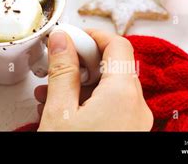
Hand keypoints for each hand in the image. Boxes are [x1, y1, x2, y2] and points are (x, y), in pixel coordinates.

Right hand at [35, 30, 152, 130]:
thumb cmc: (74, 157)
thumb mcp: (59, 112)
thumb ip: (62, 72)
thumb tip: (61, 40)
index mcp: (123, 94)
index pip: (117, 44)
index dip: (91, 35)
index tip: (69, 37)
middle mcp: (137, 107)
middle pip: (112, 66)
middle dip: (80, 62)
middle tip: (56, 64)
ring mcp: (135, 123)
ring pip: (109, 89)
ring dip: (80, 85)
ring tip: (50, 93)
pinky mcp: (129, 133)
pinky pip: (111, 107)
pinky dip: (88, 102)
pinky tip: (62, 110)